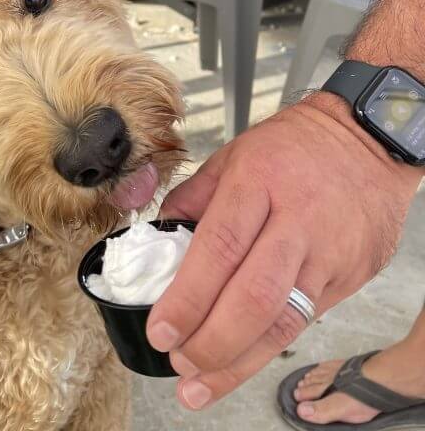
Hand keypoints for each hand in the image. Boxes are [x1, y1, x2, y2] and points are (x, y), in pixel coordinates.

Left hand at [146, 94, 420, 409]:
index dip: (188, 297)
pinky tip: (241, 362)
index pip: (220, 248)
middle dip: (212, 342)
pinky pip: (306, 320)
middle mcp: (296, 221)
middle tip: (179, 362)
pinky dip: (269, 346)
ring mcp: (328, 253)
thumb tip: (158, 237)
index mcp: (258, 182)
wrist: (367, 141)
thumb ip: (193, 197)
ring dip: (238, 363)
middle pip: (254, 296)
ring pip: (284, 322)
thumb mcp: (234, 154)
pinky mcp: (350, 276)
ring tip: (200, 385)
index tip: (162, 330)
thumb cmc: (293, 146)